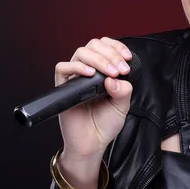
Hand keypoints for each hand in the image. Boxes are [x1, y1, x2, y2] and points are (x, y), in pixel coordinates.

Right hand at [54, 37, 133, 159]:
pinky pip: (63, 68)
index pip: (106, 46)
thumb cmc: (105, 123)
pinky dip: (78, 67)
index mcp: (103, 70)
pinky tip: (91, 75)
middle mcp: (88, 70)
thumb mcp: (122, 105)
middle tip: (120, 69)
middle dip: (110, 53)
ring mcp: (75, 77)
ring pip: (81, 52)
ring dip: (98, 59)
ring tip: (109, 73)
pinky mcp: (63, 86)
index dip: (116, 47)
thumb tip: (113, 78)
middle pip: (94, 45)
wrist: (92, 143)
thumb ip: (123, 90)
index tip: (126, 58)